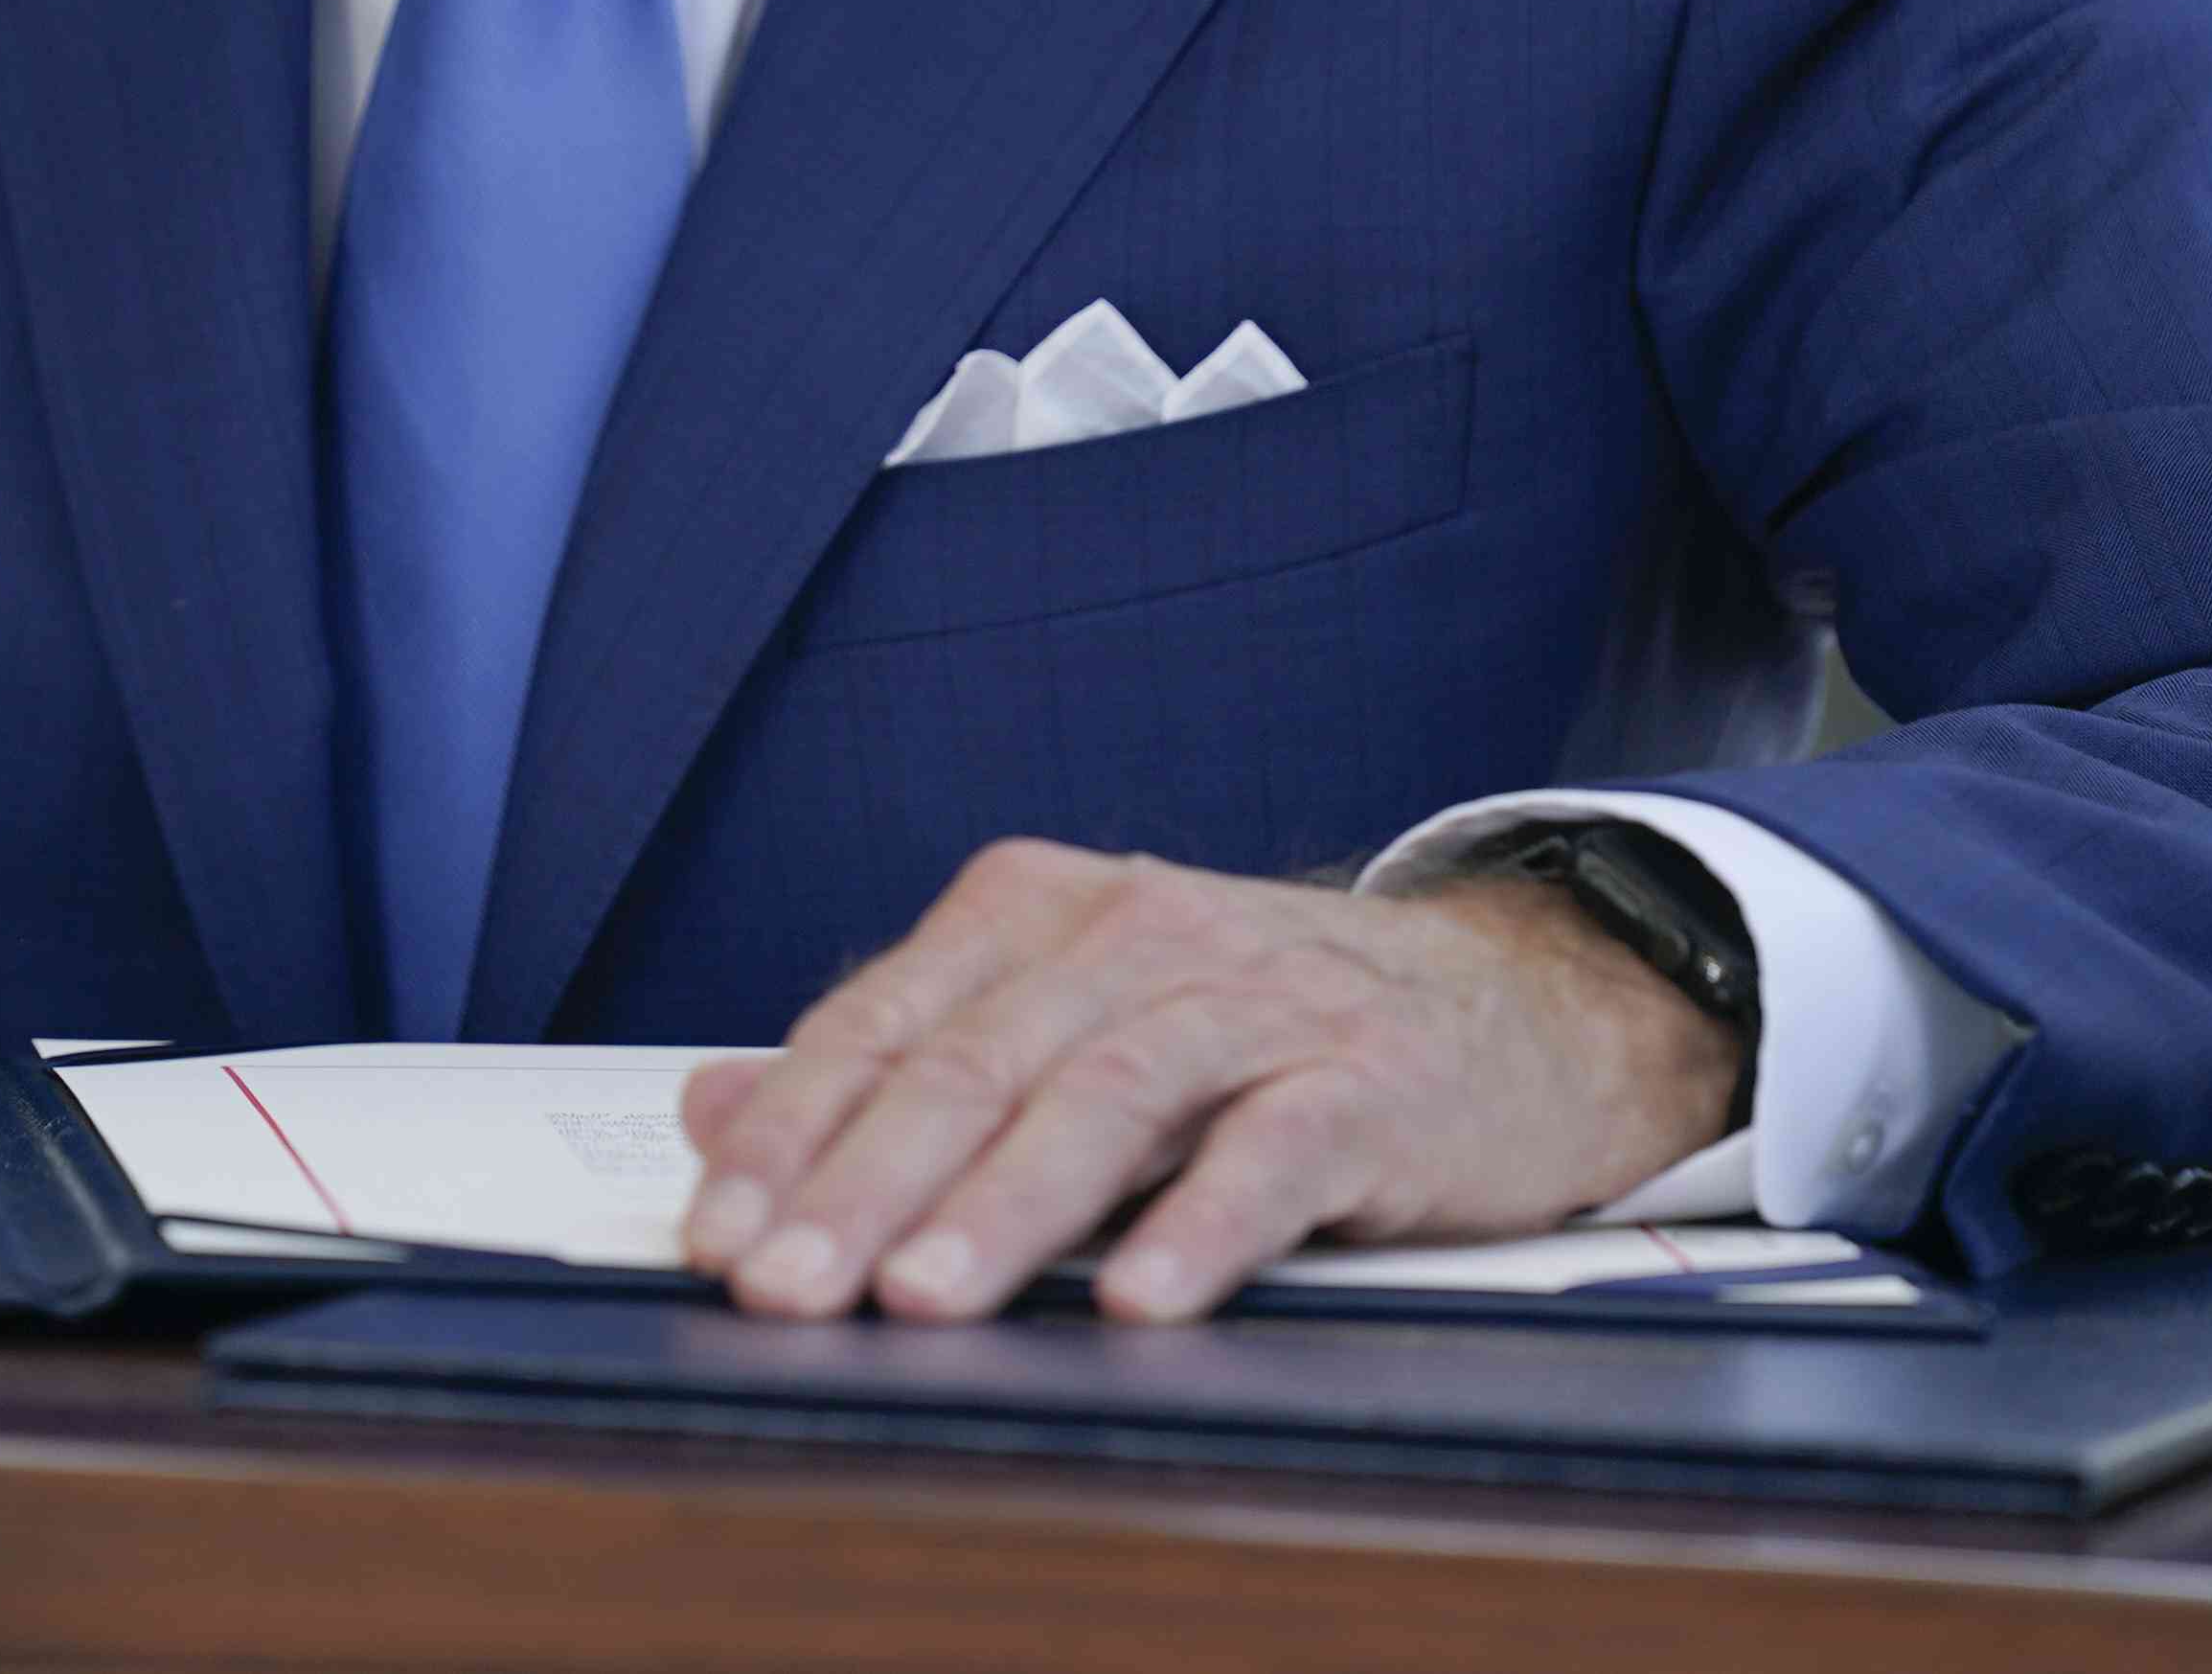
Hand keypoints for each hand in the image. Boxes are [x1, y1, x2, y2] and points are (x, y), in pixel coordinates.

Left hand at [675, 837, 1742, 1322]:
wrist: (1505, 1003)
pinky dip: (1200, 1227)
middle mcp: (1132, 934)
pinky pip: (1272, 1153)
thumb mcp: (1061, 1021)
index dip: (789, 1138)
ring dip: (1005, 1208)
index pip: (879, 1025)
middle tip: (784, 1289)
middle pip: (971, 1064)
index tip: (717, 1240)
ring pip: (1101, 1098)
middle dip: (862, 1187)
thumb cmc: (1253, 1028)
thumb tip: (707, 1108)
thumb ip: (895, 1064)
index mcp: (1034, 912)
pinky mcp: (1367, 1079)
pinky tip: (1141, 1299)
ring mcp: (1255, 1000)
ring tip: (925, 1297)